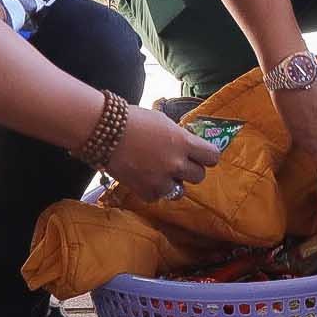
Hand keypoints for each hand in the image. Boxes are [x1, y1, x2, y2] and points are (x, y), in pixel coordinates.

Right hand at [106, 106, 221, 201]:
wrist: (104, 131)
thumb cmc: (134, 120)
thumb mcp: (164, 123)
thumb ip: (180, 137)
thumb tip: (189, 145)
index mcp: (183, 142)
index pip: (212, 156)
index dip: (207, 156)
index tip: (201, 154)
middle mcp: (176, 163)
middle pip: (199, 176)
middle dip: (190, 170)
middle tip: (178, 163)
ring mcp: (161, 180)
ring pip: (180, 191)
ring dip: (173, 183)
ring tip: (160, 173)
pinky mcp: (144, 191)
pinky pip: (158, 197)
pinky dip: (153, 190)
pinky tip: (145, 177)